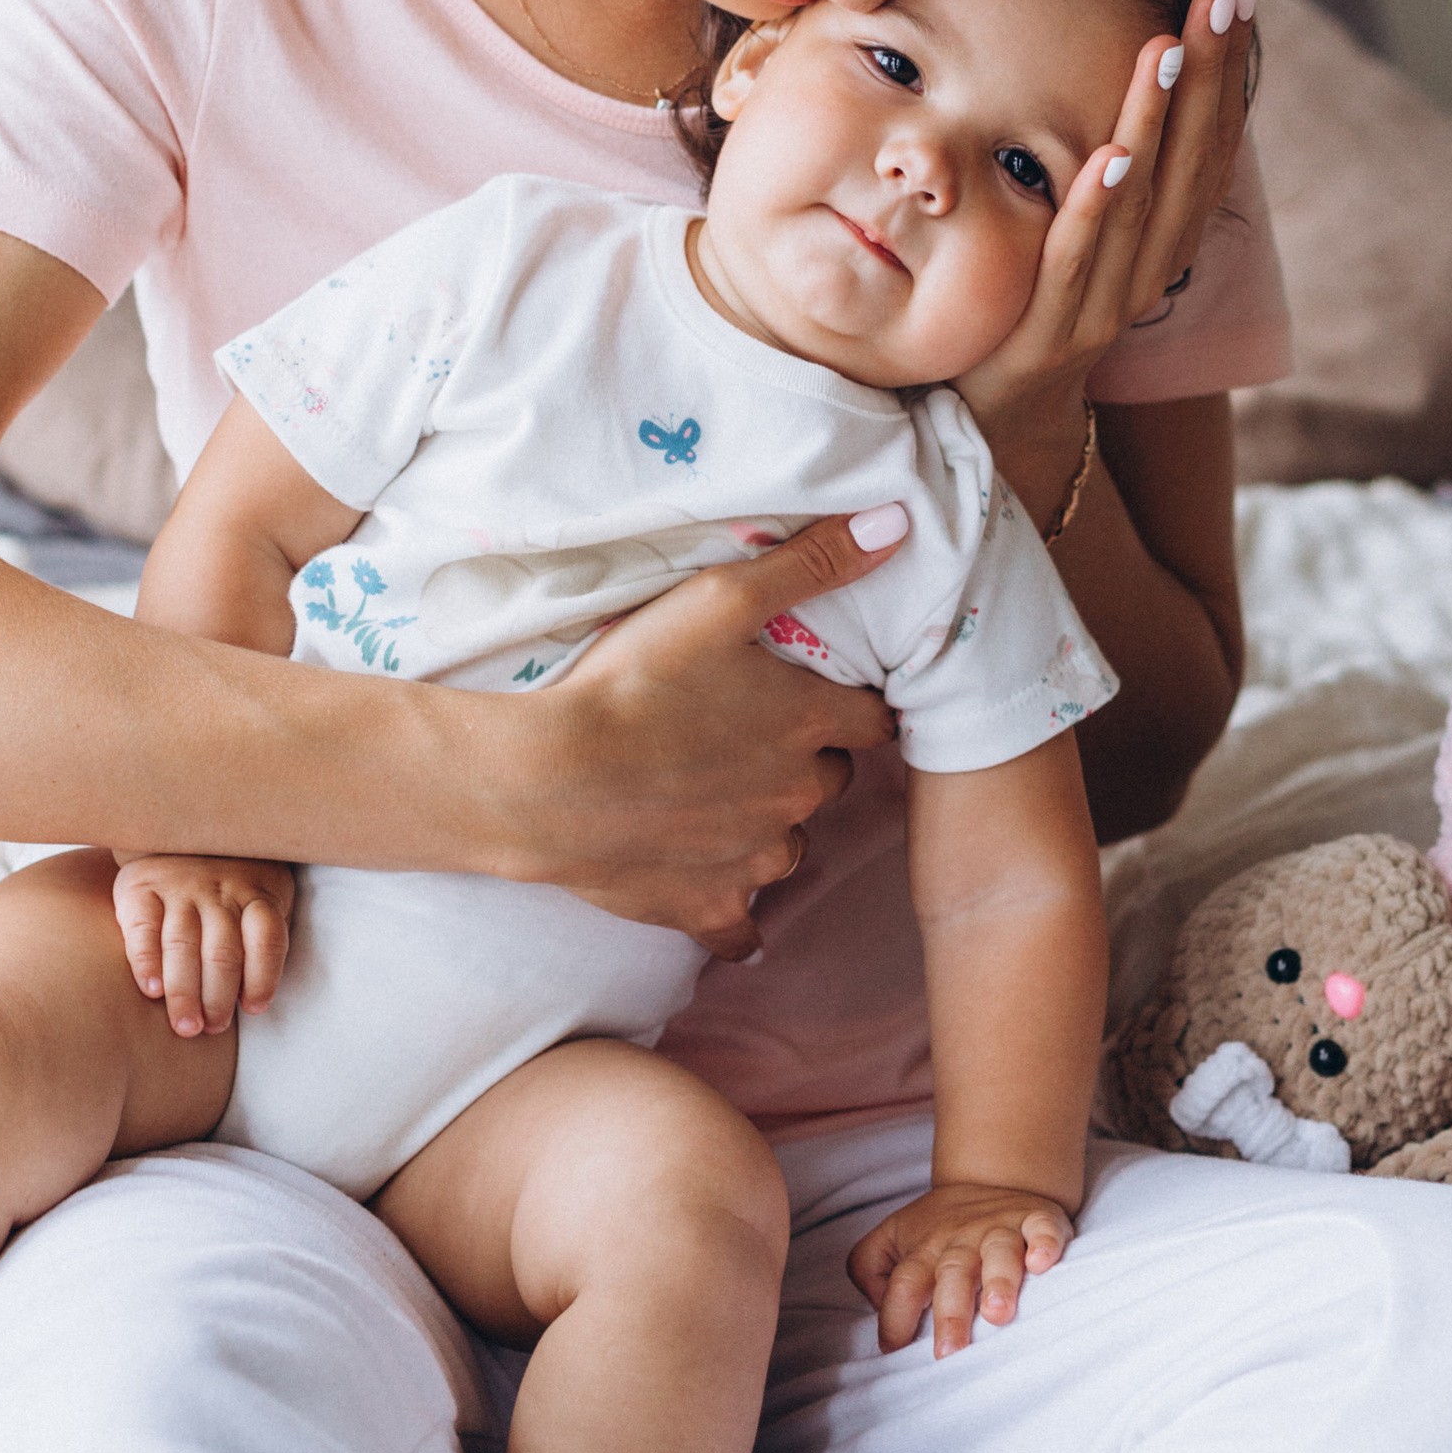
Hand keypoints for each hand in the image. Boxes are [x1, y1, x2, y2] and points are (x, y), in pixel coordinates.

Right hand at [112, 852, 295, 1034]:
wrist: (183, 829)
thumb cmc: (233, 882)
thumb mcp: (265, 894)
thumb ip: (265, 935)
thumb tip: (258, 1000)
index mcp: (257, 893)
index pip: (266, 938)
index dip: (263, 977)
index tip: (253, 1009)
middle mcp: (219, 890)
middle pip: (222, 951)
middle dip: (217, 997)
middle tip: (210, 1028)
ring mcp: (179, 886)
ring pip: (183, 944)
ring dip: (184, 991)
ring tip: (185, 1026)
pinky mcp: (141, 887)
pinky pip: (142, 927)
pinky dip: (146, 961)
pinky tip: (152, 990)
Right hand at [521, 510, 908, 957]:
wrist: (551, 781)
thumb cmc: (633, 681)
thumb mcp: (720, 600)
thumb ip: (811, 563)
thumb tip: (901, 523)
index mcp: (809, 723)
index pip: (872, 718)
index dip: (850, 703)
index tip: (825, 696)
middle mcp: (797, 797)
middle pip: (829, 781)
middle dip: (802, 761)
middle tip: (750, 737)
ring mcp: (753, 859)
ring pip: (788, 846)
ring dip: (767, 826)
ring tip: (714, 798)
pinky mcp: (707, 907)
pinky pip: (741, 929)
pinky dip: (732, 911)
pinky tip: (710, 889)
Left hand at [847, 1179, 1073, 1355]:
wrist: (993, 1178)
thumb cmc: (940, 1226)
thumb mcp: (892, 1237)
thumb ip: (868, 1268)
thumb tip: (879, 1303)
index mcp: (925, 1250)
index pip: (903, 1284)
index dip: (895, 1317)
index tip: (895, 1351)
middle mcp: (961, 1240)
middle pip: (951, 1274)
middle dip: (950, 1314)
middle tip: (947, 1353)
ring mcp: (1000, 1229)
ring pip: (999, 1253)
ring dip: (999, 1282)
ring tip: (997, 1315)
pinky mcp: (1037, 1219)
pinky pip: (1043, 1230)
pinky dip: (1045, 1244)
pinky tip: (1043, 1264)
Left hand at [956, 0, 1255, 511]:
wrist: (997, 418)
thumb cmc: (1037, 300)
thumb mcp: (1084, 224)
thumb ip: (1114, 158)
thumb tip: (1128, 66)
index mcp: (1162, 234)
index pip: (1208, 139)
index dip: (1225, 68)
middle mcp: (1148, 265)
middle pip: (1190, 160)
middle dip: (1208, 74)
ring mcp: (1104, 302)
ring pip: (1140, 202)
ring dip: (1158, 124)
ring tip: (1166, 50)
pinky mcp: (1053, 333)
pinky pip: (1077, 262)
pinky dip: (1096, 209)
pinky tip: (1107, 156)